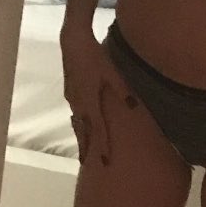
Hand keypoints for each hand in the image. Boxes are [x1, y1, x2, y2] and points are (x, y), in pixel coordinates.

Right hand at [60, 25, 137, 165]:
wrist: (72, 43)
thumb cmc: (95, 58)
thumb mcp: (113, 74)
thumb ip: (123, 92)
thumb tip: (134, 108)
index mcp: (90, 103)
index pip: (98, 131)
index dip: (102, 147)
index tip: (105, 162)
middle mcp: (79, 105)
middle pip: (83, 132)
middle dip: (86, 148)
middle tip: (88, 163)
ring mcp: (73, 99)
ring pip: (77, 123)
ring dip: (81, 136)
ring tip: (84, 149)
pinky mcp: (71, 92)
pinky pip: (75, 113)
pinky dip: (79, 123)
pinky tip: (80, 124)